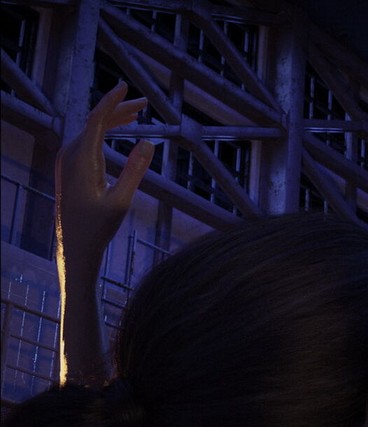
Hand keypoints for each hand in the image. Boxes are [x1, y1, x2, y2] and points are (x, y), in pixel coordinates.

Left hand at [55, 82, 154, 277]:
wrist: (74, 247)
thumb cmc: (98, 228)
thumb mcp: (122, 201)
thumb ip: (135, 171)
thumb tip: (149, 142)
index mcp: (82, 160)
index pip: (96, 120)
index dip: (112, 101)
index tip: (126, 87)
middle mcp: (70, 155)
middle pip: (94, 122)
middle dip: (118, 110)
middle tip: (144, 104)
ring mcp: (67, 161)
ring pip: (90, 131)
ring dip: (112, 121)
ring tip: (136, 115)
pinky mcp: (69, 168)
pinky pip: (87, 141)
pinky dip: (104, 132)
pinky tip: (118, 133)